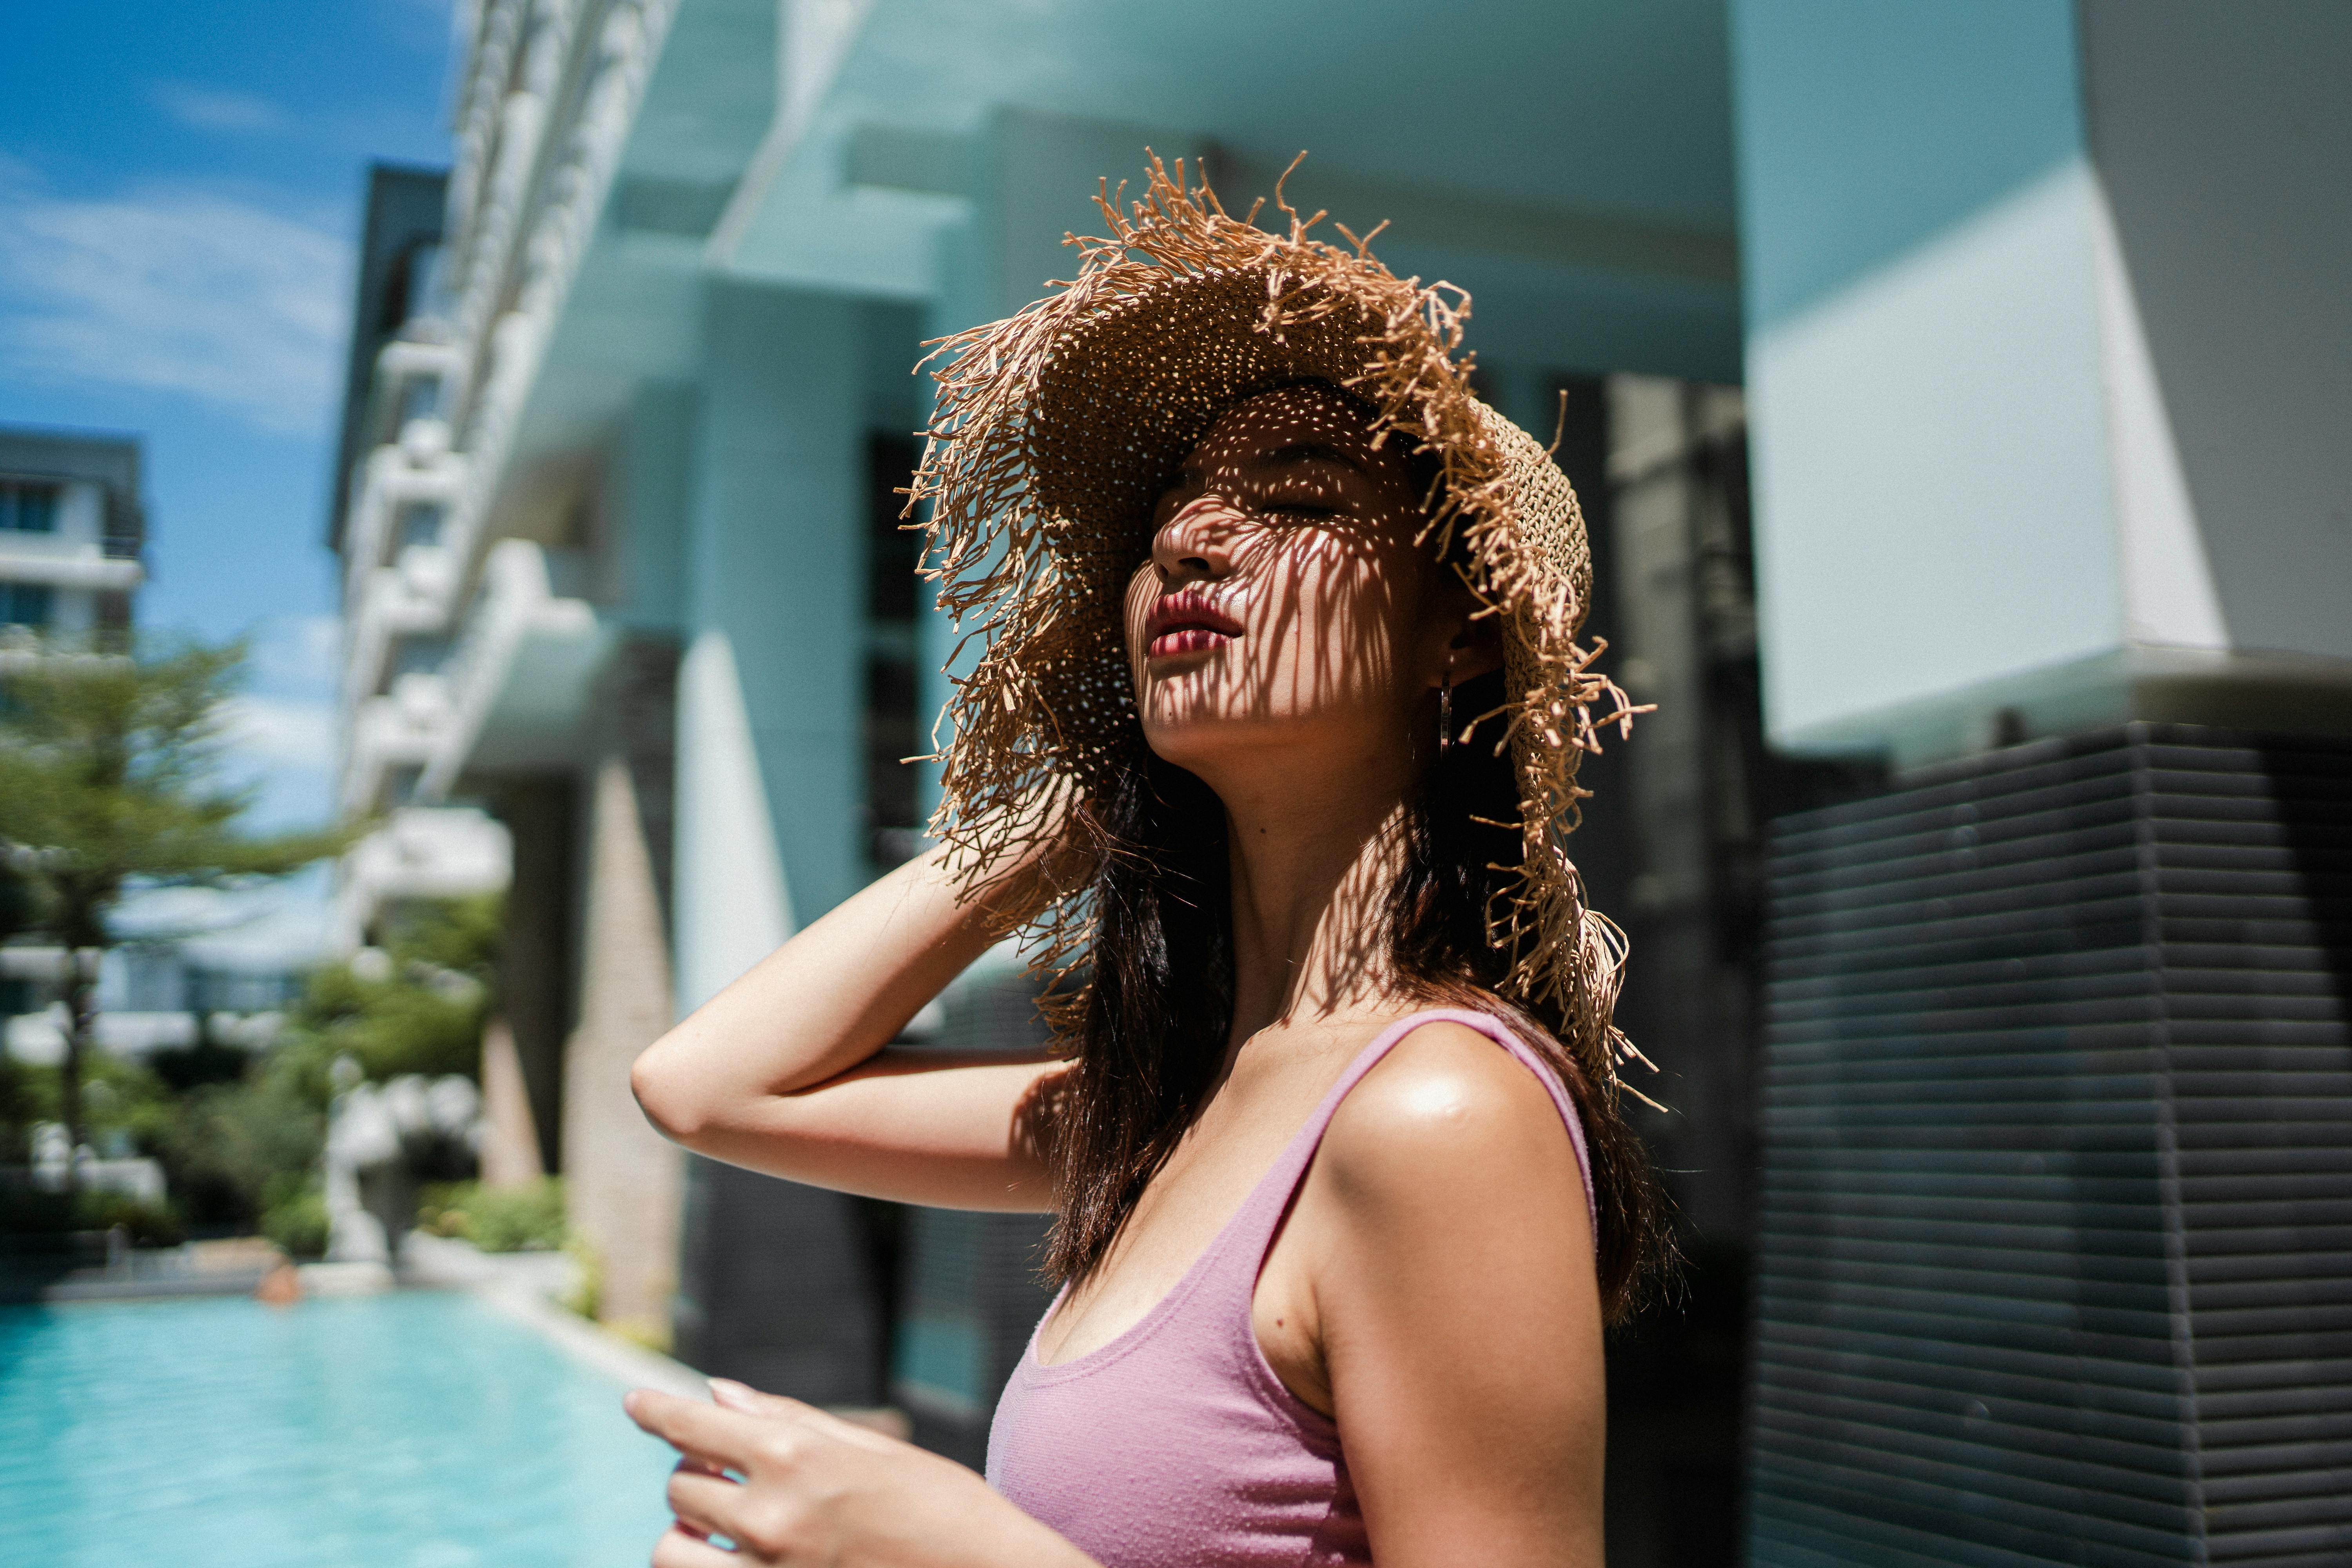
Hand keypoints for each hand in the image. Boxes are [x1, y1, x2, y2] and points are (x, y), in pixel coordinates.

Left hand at [624, 1380, 1093, 1566]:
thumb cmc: (940, 1505)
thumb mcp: (870, 1451)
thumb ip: (787, 1421)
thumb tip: (718, 1394)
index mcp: (797, 1459)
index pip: (694, 1427)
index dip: (657, 1411)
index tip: (636, 1404)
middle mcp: (772, 1518)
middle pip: (680, 1488)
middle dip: (695, 1477)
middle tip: (727, 1478)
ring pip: (671, 1551)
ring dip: (686, 1535)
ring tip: (717, 1529)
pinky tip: (733, 1558)